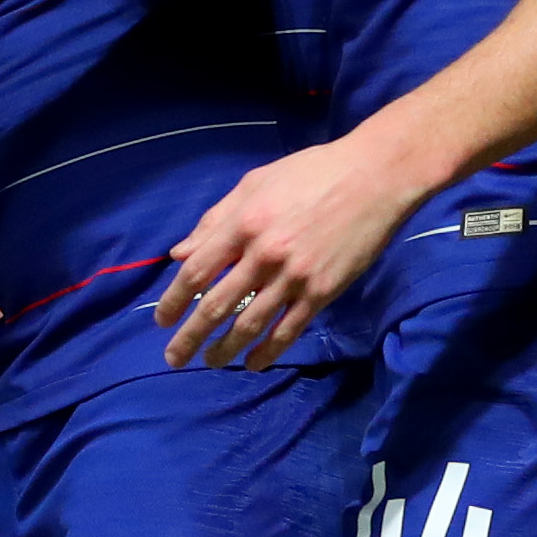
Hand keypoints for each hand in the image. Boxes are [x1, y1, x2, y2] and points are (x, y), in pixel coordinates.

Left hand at [157, 128, 427, 369]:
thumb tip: (180, 253)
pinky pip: (289, 330)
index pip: (196, 272)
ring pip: (250, 324)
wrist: (374, 177)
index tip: (162, 320)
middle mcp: (263, 254)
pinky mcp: (322, 291)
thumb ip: (215, 219)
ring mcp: (294, 276)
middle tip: (174, 357)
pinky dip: (268, 351)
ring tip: (210, 363)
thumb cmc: (311, 173)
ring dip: (225, 350)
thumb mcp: (255, 183)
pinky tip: (253, 363)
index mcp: (243, 224)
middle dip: (190, 337)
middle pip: (216, 306)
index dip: (174, 301)